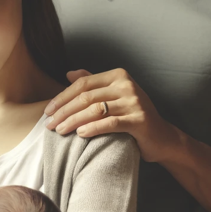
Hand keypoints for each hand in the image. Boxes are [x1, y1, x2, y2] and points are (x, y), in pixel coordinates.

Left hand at [44, 68, 179, 161]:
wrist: (162, 137)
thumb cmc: (132, 117)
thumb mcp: (113, 96)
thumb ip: (93, 84)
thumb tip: (69, 74)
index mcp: (118, 76)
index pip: (82, 84)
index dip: (62, 97)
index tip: (47, 111)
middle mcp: (126, 85)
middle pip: (86, 97)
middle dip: (64, 111)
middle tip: (49, 124)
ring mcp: (134, 102)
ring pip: (95, 110)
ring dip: (73, 121)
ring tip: (60, 131)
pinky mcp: (139, 120)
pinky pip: (110, 123)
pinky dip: (92, 128)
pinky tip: (80, 134)